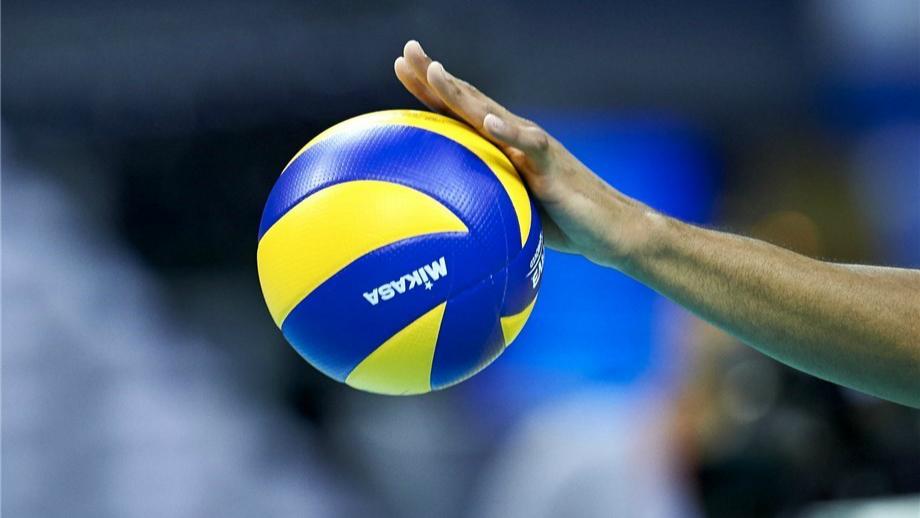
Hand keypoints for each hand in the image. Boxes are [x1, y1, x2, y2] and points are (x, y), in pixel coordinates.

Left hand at [394, 40, 654, 267]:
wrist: (613, 232)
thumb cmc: (565, 224)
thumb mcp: (516, 214)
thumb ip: (487, 207)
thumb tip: (445, 224)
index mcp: (501, 146)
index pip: (459, 113)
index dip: (430, 90)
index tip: (401, 68)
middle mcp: (515, 137)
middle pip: (469, 101)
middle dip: (436, 76)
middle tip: (408, 52)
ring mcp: (535, 147)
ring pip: (493, 113)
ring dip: (463, 94)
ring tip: (436, 73)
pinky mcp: (553, 165)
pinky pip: (530, 144)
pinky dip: (508, 131)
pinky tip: (488, 120)